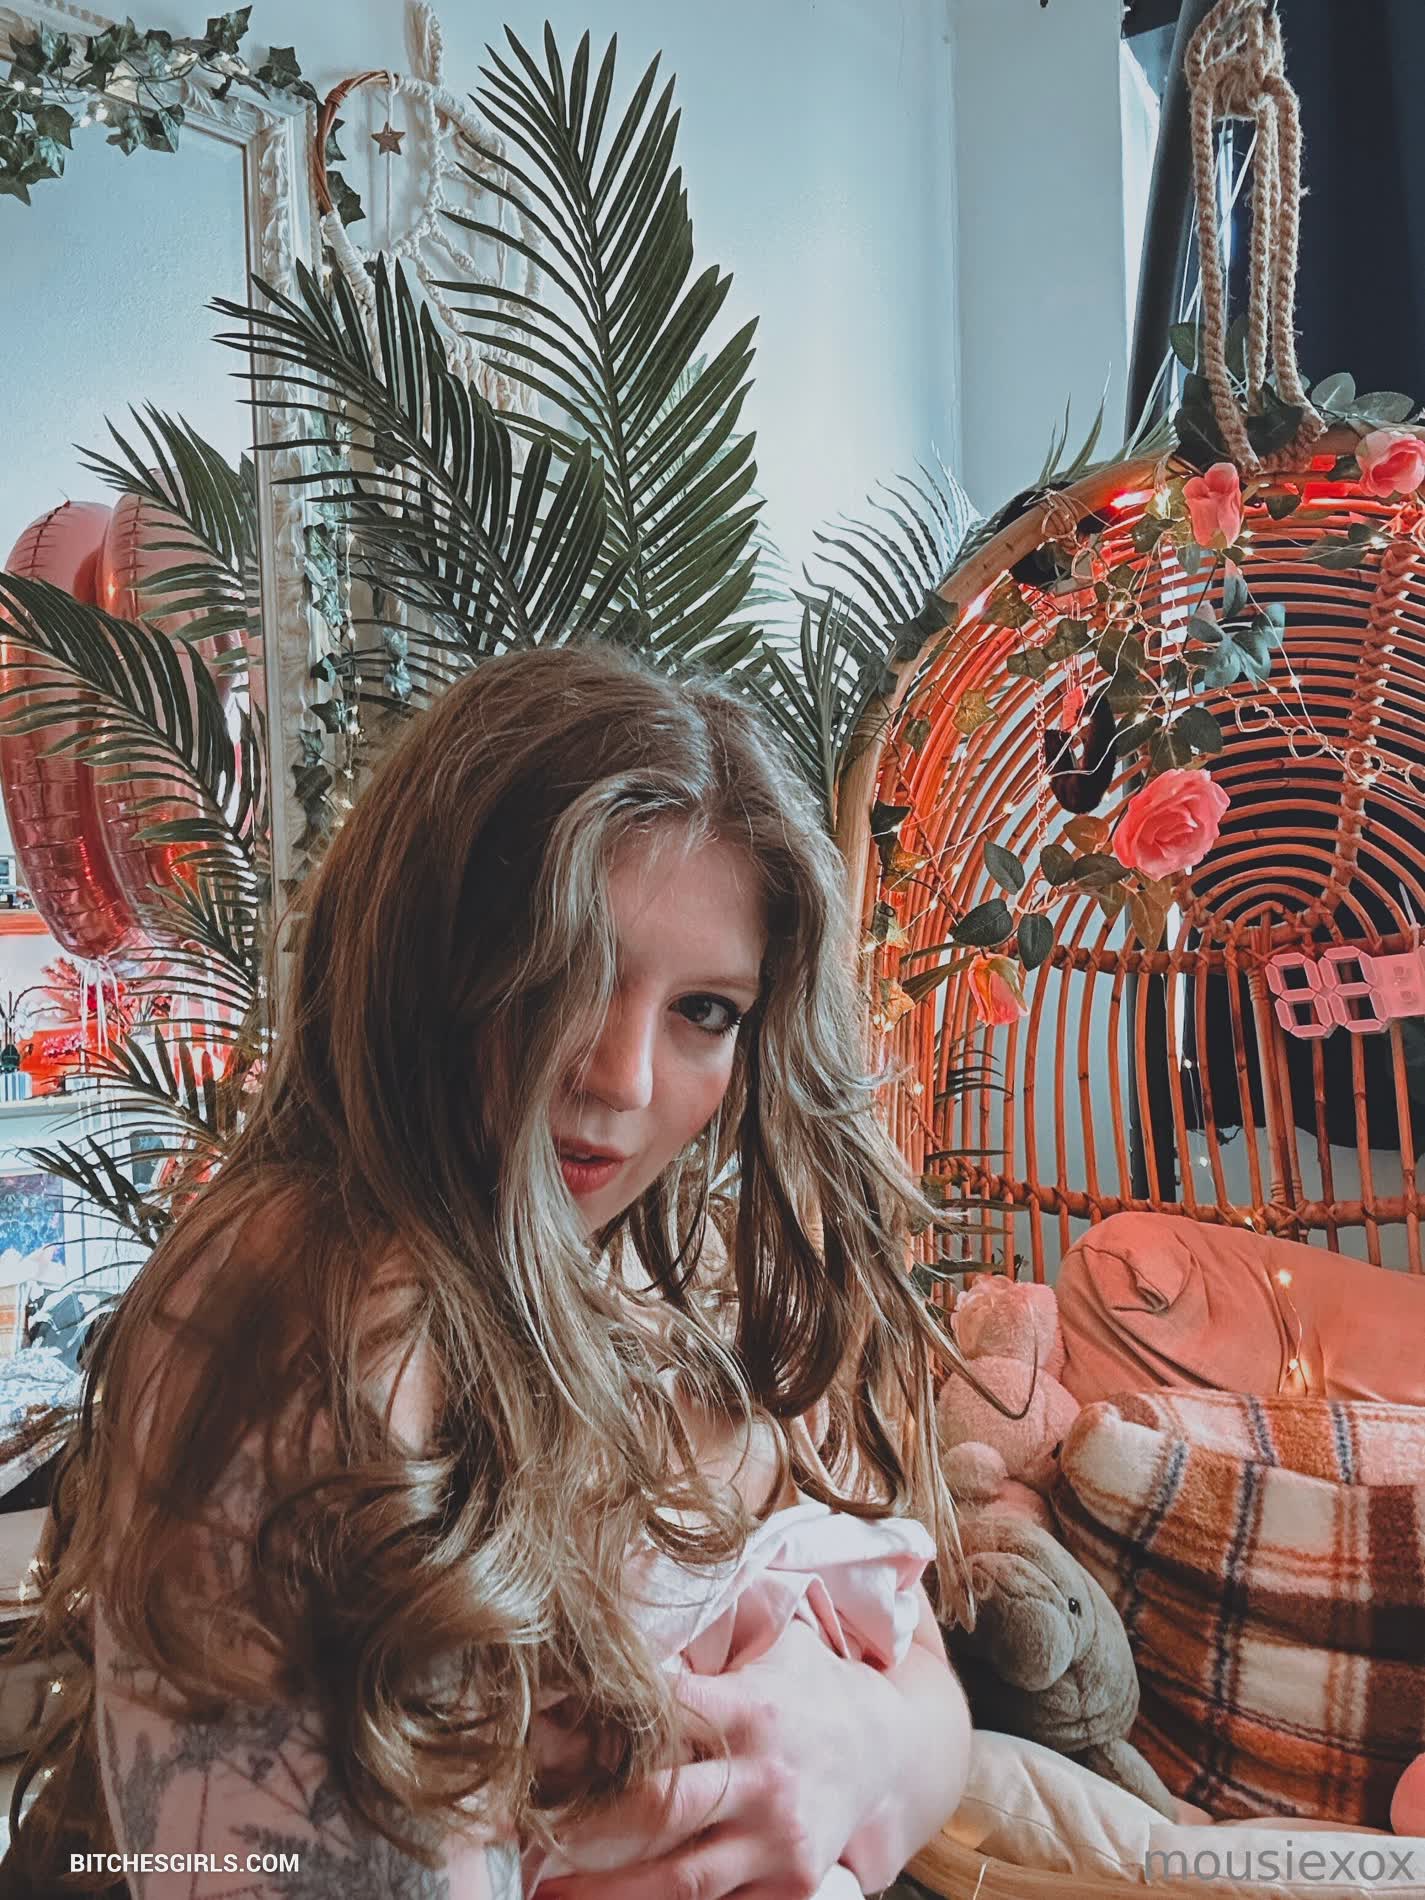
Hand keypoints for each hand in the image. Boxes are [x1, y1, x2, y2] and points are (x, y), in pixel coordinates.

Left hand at [539, 1615, 906, 1899]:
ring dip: (608, 1891)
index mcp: (750, 1709)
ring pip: (681, 1879)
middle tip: (519, 1834)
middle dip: (584, 1827)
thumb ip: (711, 1643)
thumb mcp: (773, 1645)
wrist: (893, 1753)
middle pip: (660, 1808)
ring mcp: (779, 1840)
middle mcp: (763, 1777)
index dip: (596, 1731)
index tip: (536, 1744)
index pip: (661, 1718)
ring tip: (548, 1893)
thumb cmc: (813, 1688)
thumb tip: (628, 1612)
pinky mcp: (791, 1886)